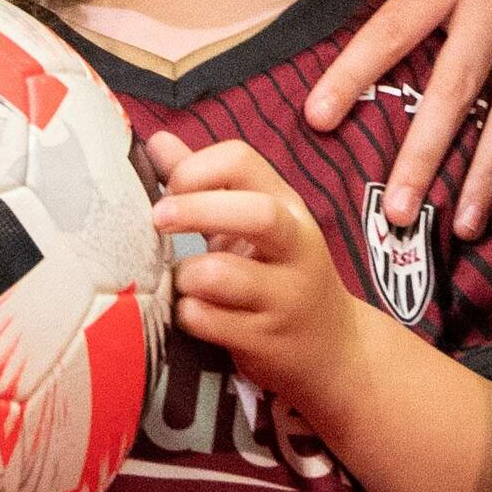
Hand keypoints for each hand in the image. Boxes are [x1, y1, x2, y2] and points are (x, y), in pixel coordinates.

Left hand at [146, 130, 378, 417]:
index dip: (196, 168)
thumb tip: (156, 141)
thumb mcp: (254, 225)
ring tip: (181, 282)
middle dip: (195, 210)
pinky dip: (187, 315)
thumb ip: (208, 184)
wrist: (334, 350)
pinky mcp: (267, 340)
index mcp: (288, 207)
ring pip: (221, 275)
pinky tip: (191, 314)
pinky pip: (209, 322)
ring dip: (184, 276)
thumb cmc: (280, 277)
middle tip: (156, 220)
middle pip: (253, 213)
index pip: (242, 160)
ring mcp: (285, 296)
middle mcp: (295, 246)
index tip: (169, 190)